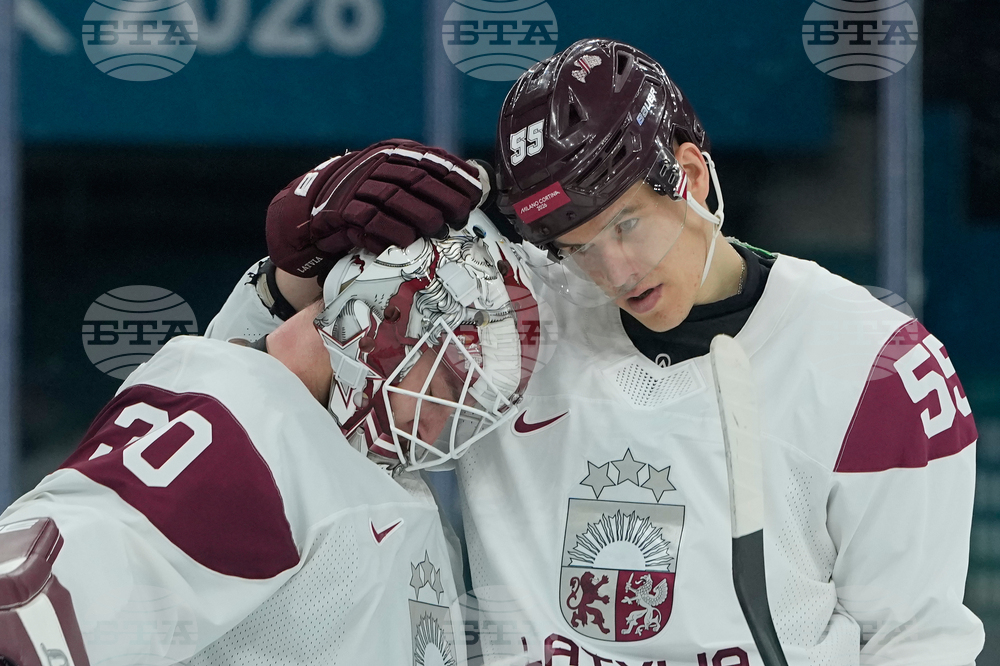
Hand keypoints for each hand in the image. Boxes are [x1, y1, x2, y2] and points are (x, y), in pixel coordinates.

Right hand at [266, 139, 484, 277]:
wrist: (312, 213)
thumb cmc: (364, 201)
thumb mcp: (393, 181)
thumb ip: (425, 180)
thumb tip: (474, 182)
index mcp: (391, 153)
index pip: (429, 159)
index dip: (454, 176)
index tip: (475, 193)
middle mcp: (373, 164)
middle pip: (415, 178)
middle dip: (442, 197)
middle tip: (461, 216)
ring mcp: (355, 186)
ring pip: (394, 197)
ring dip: (420, 215)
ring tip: (439, 230)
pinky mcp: (339, 211)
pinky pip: (368, 220)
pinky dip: (389, 231)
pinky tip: (406, 241)